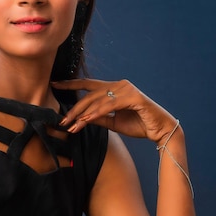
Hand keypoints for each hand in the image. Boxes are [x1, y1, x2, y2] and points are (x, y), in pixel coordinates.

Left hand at [52, 78, 176, 143]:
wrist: (160, 131)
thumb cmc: (139, 125)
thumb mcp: (113, 122)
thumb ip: (98, 118)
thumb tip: (81, 118)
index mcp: (115, 89)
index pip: (89, 85)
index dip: (71, 84)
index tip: (55, 84)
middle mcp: (120, 85)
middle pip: (90, 94)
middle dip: (74, 109)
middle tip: (62, 121)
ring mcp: (127, 89)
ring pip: (98, 100)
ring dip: (82, 114)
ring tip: (71, 125)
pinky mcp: (134, 97)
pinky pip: (109, 106)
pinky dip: (96, 113)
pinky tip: (85, 121)